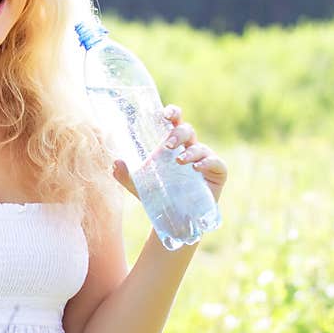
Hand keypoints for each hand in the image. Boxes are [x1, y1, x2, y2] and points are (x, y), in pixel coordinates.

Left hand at [112, 103, 227, 202]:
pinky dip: (207, 162)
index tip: (165, 113)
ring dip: (190, 152)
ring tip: (179, 161)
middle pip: (187, 130)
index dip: (172, 113)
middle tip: (167, 145)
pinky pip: (216, 162)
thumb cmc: (160, 195)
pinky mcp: (218, 172)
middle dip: (178, 134)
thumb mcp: (139, 186)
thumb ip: (126, 175)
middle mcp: (190, 148)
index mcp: (172, 144)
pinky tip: (196, 168)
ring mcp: (205, 159)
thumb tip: (115, 164)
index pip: (174, 122)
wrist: (176, 220)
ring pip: (201, 147)